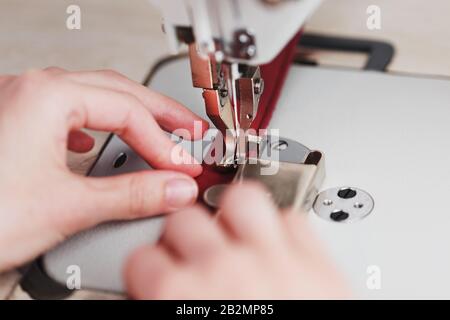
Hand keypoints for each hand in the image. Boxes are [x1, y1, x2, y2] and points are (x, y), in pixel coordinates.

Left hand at [0, 68, 207, 271]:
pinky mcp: (15, 125)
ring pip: (93, 97)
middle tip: (190, 131)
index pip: (128, 113)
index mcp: (48, 97)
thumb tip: (175, 188)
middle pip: (117, 91)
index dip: (163, 143)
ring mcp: (21, 104)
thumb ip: (132, 195)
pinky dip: (94, 125)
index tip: (183, 167)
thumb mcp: (68, 206)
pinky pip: (67, 113)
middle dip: (159, 113)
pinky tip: (95, 141)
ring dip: (130, 116)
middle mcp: (33, 90)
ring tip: (158, 131)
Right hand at [125, 183, 349, 298]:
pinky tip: (279, 247)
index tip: (158, 273)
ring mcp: (272, 259)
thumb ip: (166, 307)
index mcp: (181, 297)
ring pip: (242, 200)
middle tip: (195, 254)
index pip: (142, 259)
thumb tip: (155, 298)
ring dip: (234, 214)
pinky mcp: (316, 262)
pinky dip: (284, 228)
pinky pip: (293, 219)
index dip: (148, 268)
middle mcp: (223, 270)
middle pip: (185, 221)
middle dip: (184, 237)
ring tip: (236, 233)